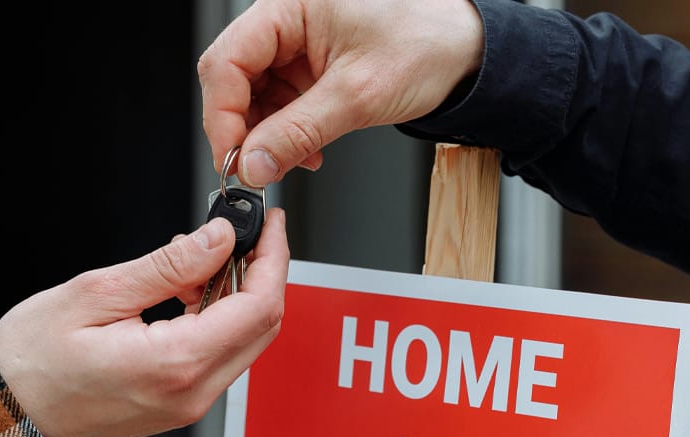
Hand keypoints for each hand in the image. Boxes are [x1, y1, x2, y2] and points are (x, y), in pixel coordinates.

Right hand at [0, 210, 288, 436]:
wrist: (4, 418)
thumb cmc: (30, 362)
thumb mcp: (95, 295)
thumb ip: (167, 267)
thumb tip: (218, 239)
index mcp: (176, 364)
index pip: (258, 307)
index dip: (272, 259)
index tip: (270, 223)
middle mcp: (193, 392)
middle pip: (263, 326)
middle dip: (264, 272)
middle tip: (248, 231)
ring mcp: (190, 403)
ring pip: (246, 341)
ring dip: (239, 294)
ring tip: (204, 256)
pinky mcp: (181, 403)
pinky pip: (221, 355)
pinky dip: (220, 317)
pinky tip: (190, 290)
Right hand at [198, 0, 484, 186]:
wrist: (466, 53)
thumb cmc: (426, 46)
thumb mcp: (358, 96)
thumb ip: (298, 132)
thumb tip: (252, 162)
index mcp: (289, 5)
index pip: (227, 61)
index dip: (222, 114)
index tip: (233, 157)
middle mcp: (287, 20)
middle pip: (234, 78)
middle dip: (244, 128)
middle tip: (255, 168)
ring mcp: (297, 45)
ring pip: (255, 95)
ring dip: (267, 136)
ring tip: (292, 160)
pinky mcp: (310, 67)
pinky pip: (280, 103)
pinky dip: (287, 133)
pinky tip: (305, 151)